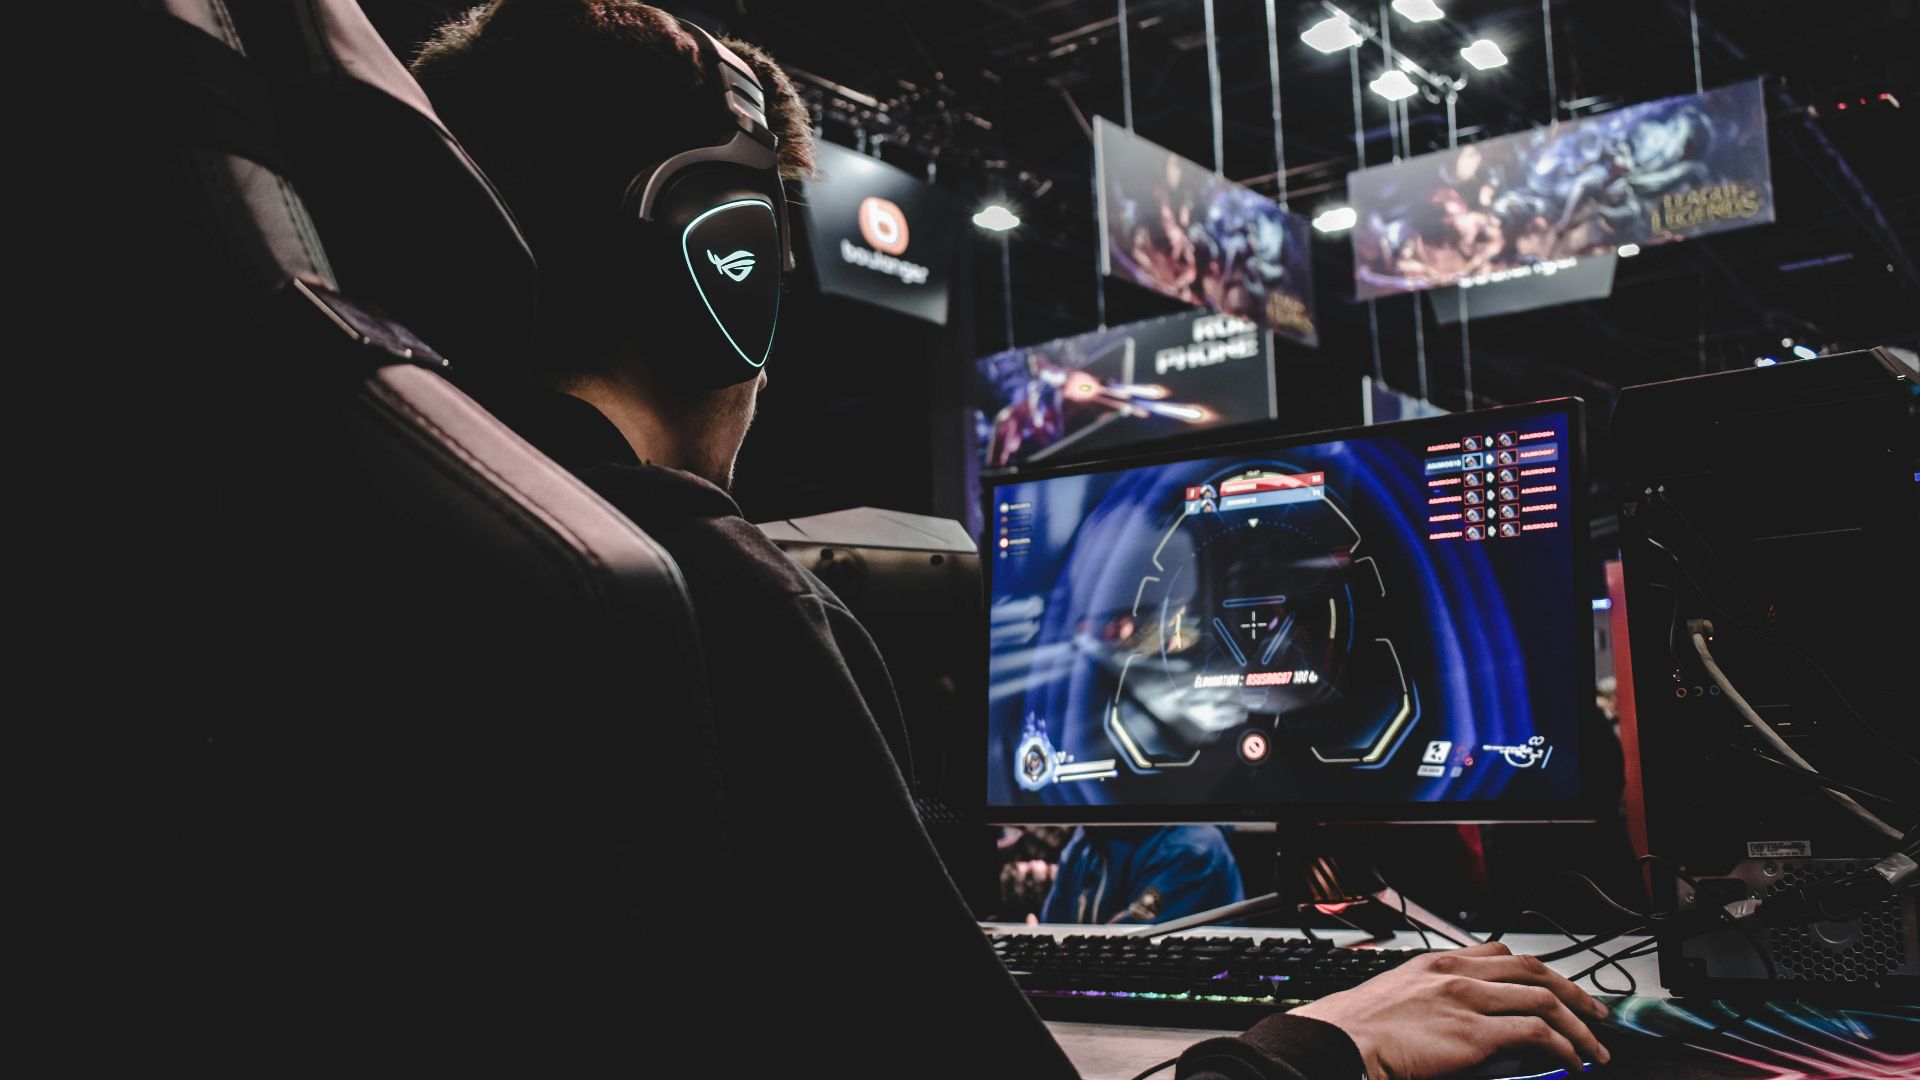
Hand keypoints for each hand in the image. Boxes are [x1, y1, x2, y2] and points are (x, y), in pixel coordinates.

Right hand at [1289, 942, 1610, 1079]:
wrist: (1341, 1042)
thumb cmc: (1361, 1030)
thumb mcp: (1402, 998)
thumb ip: (1442, 999)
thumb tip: (1474, 1018)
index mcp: (1438, 963)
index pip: (1502, 953)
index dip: (1538, 971)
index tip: (1555, 987)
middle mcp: (1458, 974)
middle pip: (1533, 970)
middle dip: (1573, 992)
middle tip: (1594, 1013)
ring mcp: (1469, 1000)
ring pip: (1544, 999)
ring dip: (1579, 1025)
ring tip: (1593, 1047)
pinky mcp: (1476, 1034)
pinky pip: (1537, 1033)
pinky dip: (1564, 1047)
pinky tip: (1572, 1062)